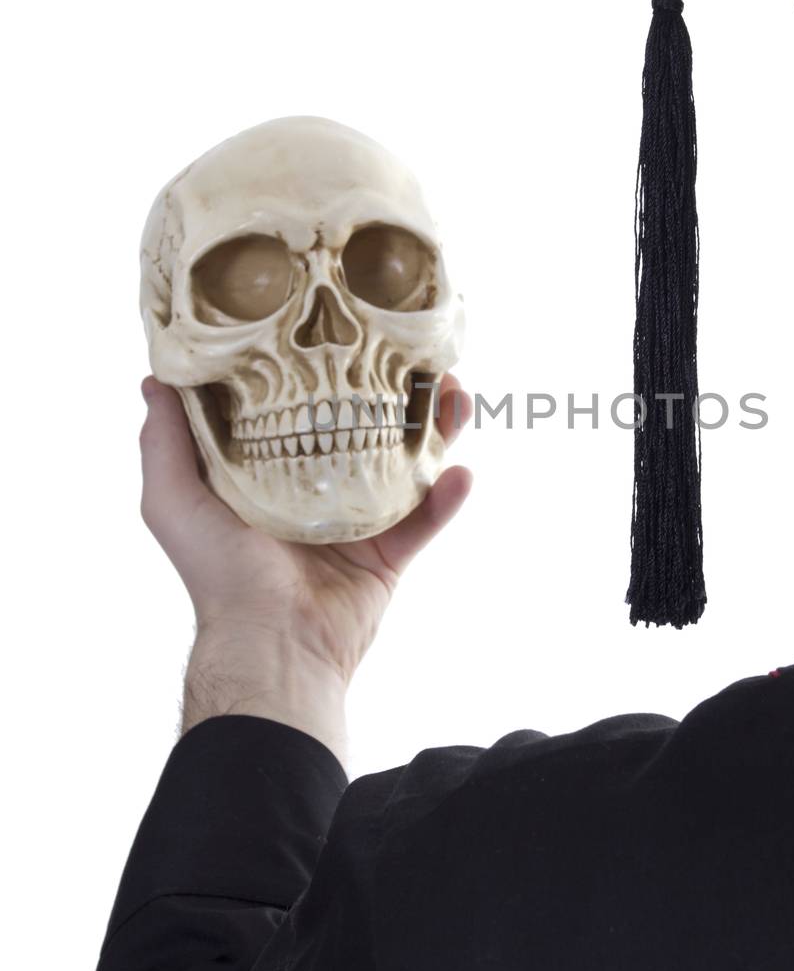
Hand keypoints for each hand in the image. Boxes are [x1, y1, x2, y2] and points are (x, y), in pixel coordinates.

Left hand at [139, 373, 472, 763]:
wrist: (272, 643)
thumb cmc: (218, 573)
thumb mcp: (173, 499)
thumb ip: (165, 441)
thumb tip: (155, 379)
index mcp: (267, 472)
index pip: (299, 406)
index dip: (322, 368)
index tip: (344, 328)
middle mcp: (316, 490)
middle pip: (365, 426)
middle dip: (394, 390)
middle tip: (417, 358)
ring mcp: (358, 520)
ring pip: (407, 463)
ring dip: (435, 428)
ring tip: (455, 396)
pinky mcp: (389, 553)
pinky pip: (427, 518)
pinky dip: (447, 495)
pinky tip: (460, 471)